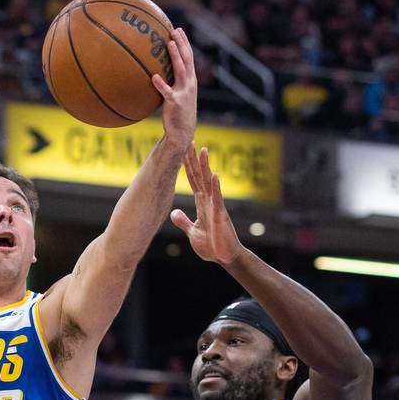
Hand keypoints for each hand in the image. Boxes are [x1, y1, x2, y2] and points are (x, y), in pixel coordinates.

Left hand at [152, 28, 196, 151]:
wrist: (182, 132)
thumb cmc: (177, 113)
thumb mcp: (176, 95)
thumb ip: (170, 82)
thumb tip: (154, 71)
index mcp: (190, 81)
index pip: (188, 58)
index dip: (184, 43)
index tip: (178, 30)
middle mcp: (189, 84)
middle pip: (187, 60)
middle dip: (182, 44)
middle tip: (174, 30)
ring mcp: (183, 93)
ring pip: (180, 71)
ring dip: (175, 56)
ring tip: (169, 44)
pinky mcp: (175, 103)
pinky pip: (167, 92)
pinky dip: (161, 84)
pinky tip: (154, 76)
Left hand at [170, 144, 244, 265]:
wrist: (224, 258)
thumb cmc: (211, 245)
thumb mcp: (192, 232)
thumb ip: (184, 221)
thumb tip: (174, 213)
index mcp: (201, 204)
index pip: (193, 180)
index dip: (187, 166)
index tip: (183, 150)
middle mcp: (208, 201)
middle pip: (200, 176)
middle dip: (194, 160)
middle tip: (189, 141)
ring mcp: (215, 207)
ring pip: (209, 183)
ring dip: (206, 167)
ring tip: (203, 150)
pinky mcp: (220, 216)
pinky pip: (217, 199)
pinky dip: (216, 188)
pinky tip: (215, 175)